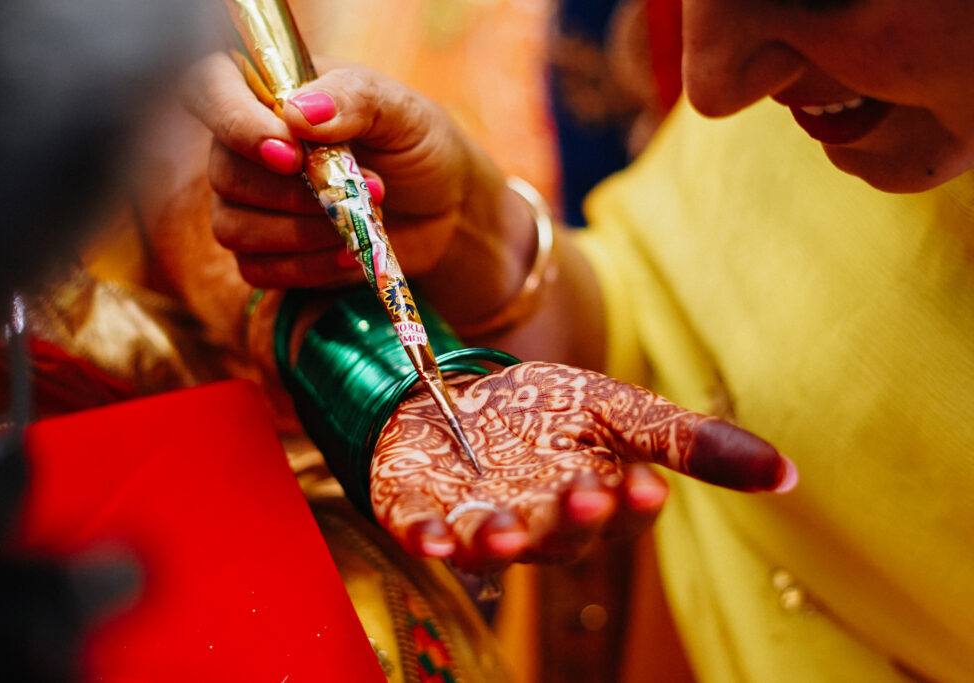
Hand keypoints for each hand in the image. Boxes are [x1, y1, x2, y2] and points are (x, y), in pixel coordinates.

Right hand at [181, 52, 488, 289]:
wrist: (443, 207)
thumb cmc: (416, 145)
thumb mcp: (400, 110)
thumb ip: (353, 99)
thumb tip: (298, 114)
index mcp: (268, 92)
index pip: (208, 89)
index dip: (236, 125)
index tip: (292, 155)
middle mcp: (244, 146)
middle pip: (224, 174)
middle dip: (296, 194)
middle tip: (367, 190)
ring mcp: (249, 203)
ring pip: (234, 228)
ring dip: (303, 234)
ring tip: (361, 224)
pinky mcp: (266, 253)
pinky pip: (257, 270)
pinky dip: (307, 268)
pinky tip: (348, 254)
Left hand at [371, 362, 795, 572]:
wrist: (461, 395)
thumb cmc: (547, 411)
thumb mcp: (619, 411)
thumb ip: (690, 443)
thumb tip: (789, 477)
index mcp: (590, 503)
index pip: (619, 515)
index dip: (631, 505)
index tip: (644, 486)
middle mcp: (535, 523)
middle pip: (558, 536)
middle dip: (572, 520)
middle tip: (587, 495)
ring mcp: (473, 520)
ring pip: (491, 545)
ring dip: (499, 543)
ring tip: (508, 532)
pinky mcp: (418, 508)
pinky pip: (421, 530)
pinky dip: (424, 536)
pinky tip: (428, 538)